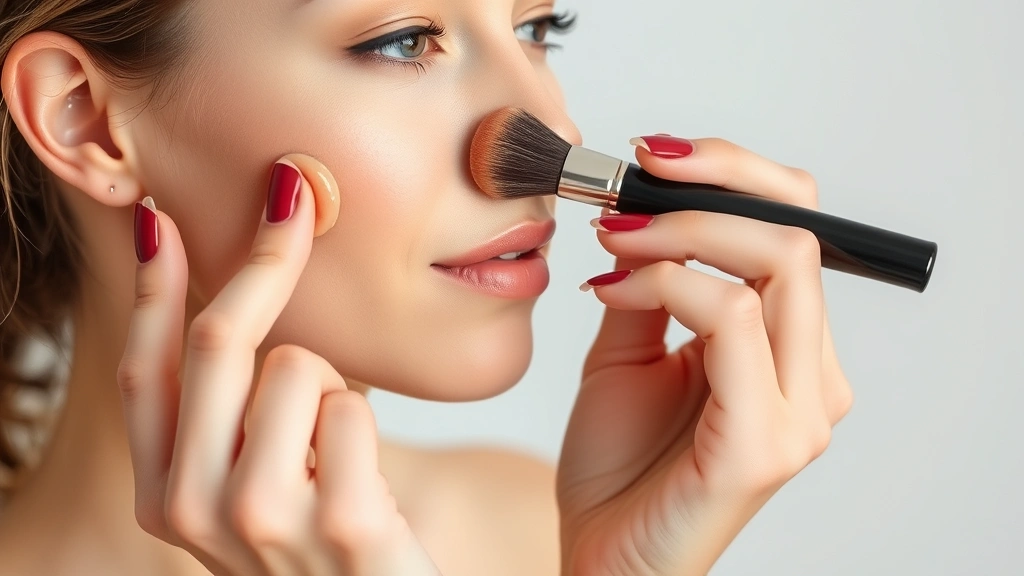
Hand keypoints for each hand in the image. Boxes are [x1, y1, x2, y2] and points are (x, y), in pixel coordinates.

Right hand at [116, 157, 440, 575]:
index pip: (140, 370)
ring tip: (335, 453)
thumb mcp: (251, 479)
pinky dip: (363, 426)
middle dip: (262, 259)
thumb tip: (230, 285)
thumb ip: (227, 408)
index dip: (152, 286)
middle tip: (295, 198)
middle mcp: (193, 508)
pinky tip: (363, 482)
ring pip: (295, 365)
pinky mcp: (338, 521)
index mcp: (162, 495)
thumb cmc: (320, 535)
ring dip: (329, 388)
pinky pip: (350, 408)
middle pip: (215, 343)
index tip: (162, 215)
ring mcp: (261, 518)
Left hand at [556, 136, 852, 575]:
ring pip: (776, 265)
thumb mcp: (626, 352)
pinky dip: (666, 286)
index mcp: (790, 352)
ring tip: (613, 243)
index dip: (732, 174)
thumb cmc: (618, 466)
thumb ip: (650, 285)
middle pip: (797, 233)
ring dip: (680, 234)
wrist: (602, 557)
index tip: (650, 159)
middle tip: (626, 192)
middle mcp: (812, 379)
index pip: (797, 228)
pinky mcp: (763, 444)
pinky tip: (612, 296)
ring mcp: (798, 414)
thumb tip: (637, 215)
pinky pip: (729, 321)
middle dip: (708, 189)